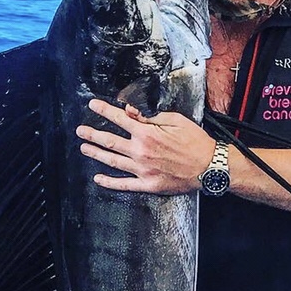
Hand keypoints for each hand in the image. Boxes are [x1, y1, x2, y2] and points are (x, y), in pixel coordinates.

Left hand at [77, 99, 215, 193]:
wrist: (209, 166)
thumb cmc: (195, 141)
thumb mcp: (175, 120)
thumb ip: (150, 116)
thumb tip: (129, 111)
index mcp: (147, 133)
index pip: (119, 119)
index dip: (104, 111)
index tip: (92, 105)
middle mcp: (141, 151)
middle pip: (110, 141)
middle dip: (93, 134)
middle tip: (81, 131)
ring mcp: (142, 170)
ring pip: (112, 161)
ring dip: (96, 154)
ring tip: (84, 148)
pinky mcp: (148, 185)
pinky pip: (124, 184)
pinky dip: (109, 182)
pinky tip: (98, 178)